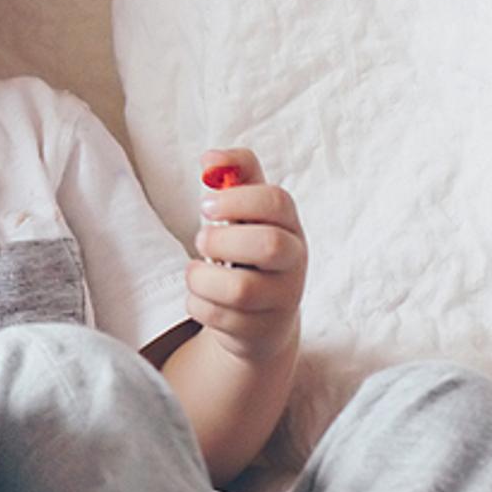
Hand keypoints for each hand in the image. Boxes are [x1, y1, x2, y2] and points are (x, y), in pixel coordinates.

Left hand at [185, 150, 305, 364]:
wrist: (261, 316)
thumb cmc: (248, 251)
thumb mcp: (246, 211)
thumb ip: (233, 175)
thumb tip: (210, 159)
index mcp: (289, 225)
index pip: (277, 202)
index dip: (237, 199)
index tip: (205, 204)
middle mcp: (294, 262)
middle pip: (268, 246)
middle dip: (222, 240)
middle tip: (202, 239)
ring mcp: (282, 300)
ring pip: (240, 290)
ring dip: (203, 277)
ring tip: (197, 272)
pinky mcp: (261, 332)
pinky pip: (220, 318)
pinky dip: (197, 304)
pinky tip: (202, 297)